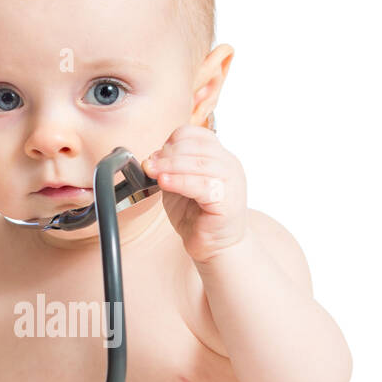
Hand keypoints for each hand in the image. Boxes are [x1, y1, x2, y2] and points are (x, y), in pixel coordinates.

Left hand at [142, 124, 247, 262]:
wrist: (216, 247)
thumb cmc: (198, 217)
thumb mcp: (179, 186)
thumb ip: (170, 170)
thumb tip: (152, 158)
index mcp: (219, 156)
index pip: (198, 134)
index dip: (173, 141)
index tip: (156, 155)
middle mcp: (229, 165)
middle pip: (197, 146)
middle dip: (167, 154)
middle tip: (149, 165)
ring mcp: (232, 182)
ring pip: (198, 163)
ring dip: (171, 166)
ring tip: (153, 172)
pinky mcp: (228, 201)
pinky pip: (202, 185)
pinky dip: (180, 181)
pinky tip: (164, 182)